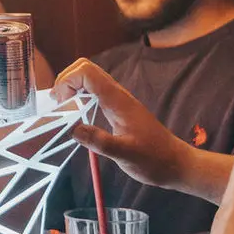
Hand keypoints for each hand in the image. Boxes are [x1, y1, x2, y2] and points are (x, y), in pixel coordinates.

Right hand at [52, 59, 192, 190]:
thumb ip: (100, 142)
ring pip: (89, 79)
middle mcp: (117, 96)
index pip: (87, 73)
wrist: (176, 164)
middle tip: (56, 105)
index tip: (59, 104)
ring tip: (61, 109)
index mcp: (118, 101)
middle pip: (86, 69)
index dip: (67, 81)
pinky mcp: (118, 109)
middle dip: (65, 80)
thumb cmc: (154, 160)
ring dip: (71, 87)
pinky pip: (94, 92)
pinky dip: (79, 97)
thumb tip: (72, 129)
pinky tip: (75, 116)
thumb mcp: (126, 155)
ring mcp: (118, 101)